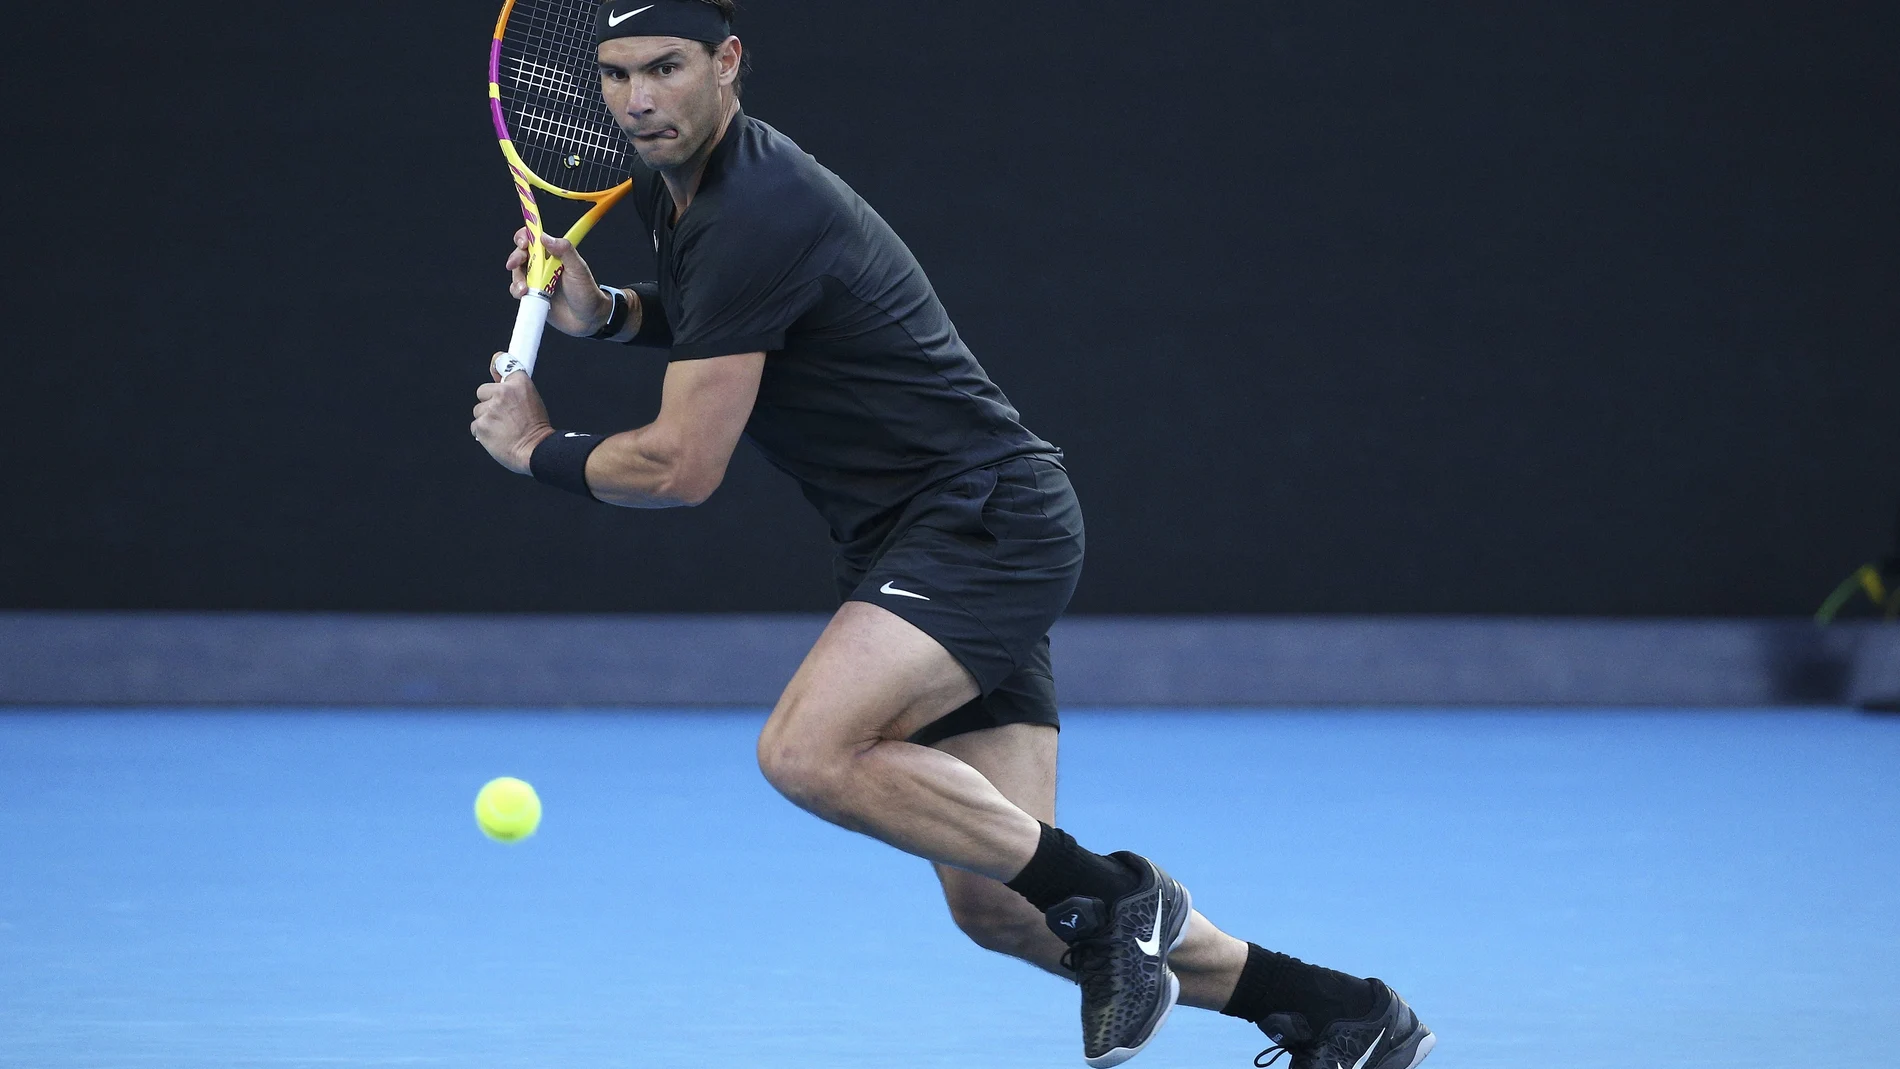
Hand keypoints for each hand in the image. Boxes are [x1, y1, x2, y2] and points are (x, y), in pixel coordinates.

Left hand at [472, 355, 554, 473]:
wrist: (536, 451)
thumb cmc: (537, 430)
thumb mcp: (533, 401)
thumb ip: (514, 389)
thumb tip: (497, 377)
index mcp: (520, 384)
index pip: (502, 362)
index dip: (497, 366)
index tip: (495, 371)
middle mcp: (504, 392)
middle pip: (483, 391)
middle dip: (489, 402)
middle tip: (504, 415)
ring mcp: (491, 409)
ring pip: (479, 410)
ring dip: (487, 419)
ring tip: (504, 429)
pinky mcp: (481, 425)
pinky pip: (476, 425)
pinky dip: (483, 432)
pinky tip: (497, 437)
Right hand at [505, 228, 612, 336]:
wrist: (588, 320)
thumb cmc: (587, 292)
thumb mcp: (579, 269)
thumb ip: (565, 251)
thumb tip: (545, 237)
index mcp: (554, 254)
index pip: (535, 239)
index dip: (525, 236)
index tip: (523, 242)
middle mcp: (543, 265)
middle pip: (521, 254)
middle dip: (516, 257)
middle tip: (514, 263)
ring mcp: (537, 281)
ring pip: (517, 272)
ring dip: (517, 278)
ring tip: (525, 289)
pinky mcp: (532, 296)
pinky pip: (517, 290)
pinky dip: (517, 291)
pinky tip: (524, 295)